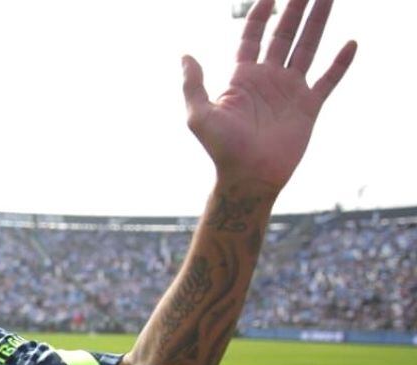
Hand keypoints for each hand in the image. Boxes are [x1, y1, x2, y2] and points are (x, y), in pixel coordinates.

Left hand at [182, 0, 355, 189]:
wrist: (249, 177)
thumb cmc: (221, 149)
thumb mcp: (199, 115)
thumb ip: (194, 84)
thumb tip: (185, 56)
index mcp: (243, 77)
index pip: (254, 35)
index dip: (262, 12)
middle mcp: (268, 79)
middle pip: (284, 34)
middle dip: (295, 9)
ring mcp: (290, 91)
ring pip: (308, 48)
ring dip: (319, 22)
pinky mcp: (309, 107)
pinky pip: (328, 80)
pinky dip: (340, 63)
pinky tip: (350, 43)